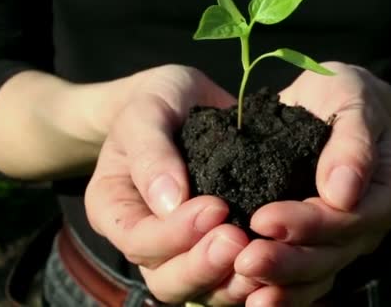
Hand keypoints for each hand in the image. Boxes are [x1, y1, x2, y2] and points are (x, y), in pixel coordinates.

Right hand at [85, 65, 259, 304]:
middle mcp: (144, 239)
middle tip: (239, 239)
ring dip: (229, 280)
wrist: (183, 102)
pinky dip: (250, 278)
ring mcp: (179, 249)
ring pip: (199, 289)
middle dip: (203, 265)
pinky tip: (276, 261)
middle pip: (165, 279)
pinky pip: (228, 278)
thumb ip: (152, 153)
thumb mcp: (147, 112)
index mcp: (114, 209)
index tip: (215, 207)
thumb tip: (171, 201)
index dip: (175, 233)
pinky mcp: (213, 246)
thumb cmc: (157, 101)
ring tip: (261, 256)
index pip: (138, 240)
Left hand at [234, 62, 390, 305]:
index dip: (308, 223)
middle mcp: (374, 225)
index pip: (352, 217)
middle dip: (287, 261)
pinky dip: (277, 287)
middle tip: (244, 260)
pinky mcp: (321, 245)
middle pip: (333, 254)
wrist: (336, 107)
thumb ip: (352, 142)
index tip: (262, 218)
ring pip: (317, 274)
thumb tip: (342, 193)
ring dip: (279, 283)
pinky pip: (303, 276)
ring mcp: (348, 240)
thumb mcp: (352, 98)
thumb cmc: (345, 96)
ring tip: (240, 282)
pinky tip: (246, 295)